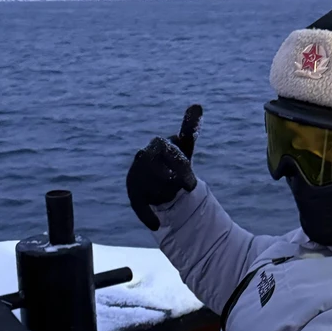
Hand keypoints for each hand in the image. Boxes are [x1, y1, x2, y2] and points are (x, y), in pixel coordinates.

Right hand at [126, 104, 202, 230]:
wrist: (160, 180)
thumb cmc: (174, 160)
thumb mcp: (185, 147)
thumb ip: (190, 129)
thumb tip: (197, 105)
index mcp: (158, 145)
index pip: (169, 151)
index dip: (181, 166)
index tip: (193, 183)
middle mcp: (144, 158)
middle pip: (158, 170)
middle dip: (174, 178)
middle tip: (190, 187)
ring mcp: (136, 176)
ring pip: (151, 186)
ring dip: (165, 193)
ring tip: (174, 196)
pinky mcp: (133, 193)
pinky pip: (138, 205)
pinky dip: (146, 215)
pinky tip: (156, 225)